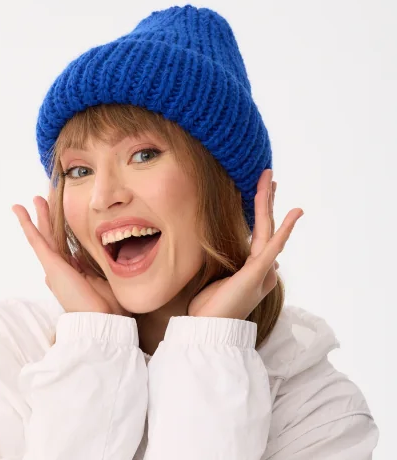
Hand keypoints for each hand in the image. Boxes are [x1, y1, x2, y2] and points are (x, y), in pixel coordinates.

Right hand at [11, 183, 130, 316]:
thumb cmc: (105, 305)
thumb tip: (81, 258)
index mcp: (71, 273)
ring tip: (30, 201)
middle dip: (46, 220)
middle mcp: (59, 269)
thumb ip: (92, 268)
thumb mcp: (101, 280)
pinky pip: (36, 240)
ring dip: (36, 217)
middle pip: (50, 238)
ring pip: (41, 236)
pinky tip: (20, 210)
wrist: (100, 319)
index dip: (60, 234)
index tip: (59, 222)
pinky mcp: (51, 264)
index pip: (63, 250)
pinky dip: (27, 224)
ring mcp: (53, 267)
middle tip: (41, 201)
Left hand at [187, 169, 302, 319]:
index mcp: (254, 269)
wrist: (209, 329)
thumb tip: (253, 258)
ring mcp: (262, 270)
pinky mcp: (257, 274)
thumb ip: (234, 267)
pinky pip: (273, 246)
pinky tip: (295, 212)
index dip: (261, 210)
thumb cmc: (211, 308)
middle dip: (266, 199)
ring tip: (271, 179)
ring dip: (270, 202)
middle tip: (267, 175)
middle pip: (265, 226)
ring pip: (268, 229)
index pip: (259, 233)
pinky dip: (285, 229)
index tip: (260, 191)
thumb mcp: (221, 280)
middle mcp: (263, 267)